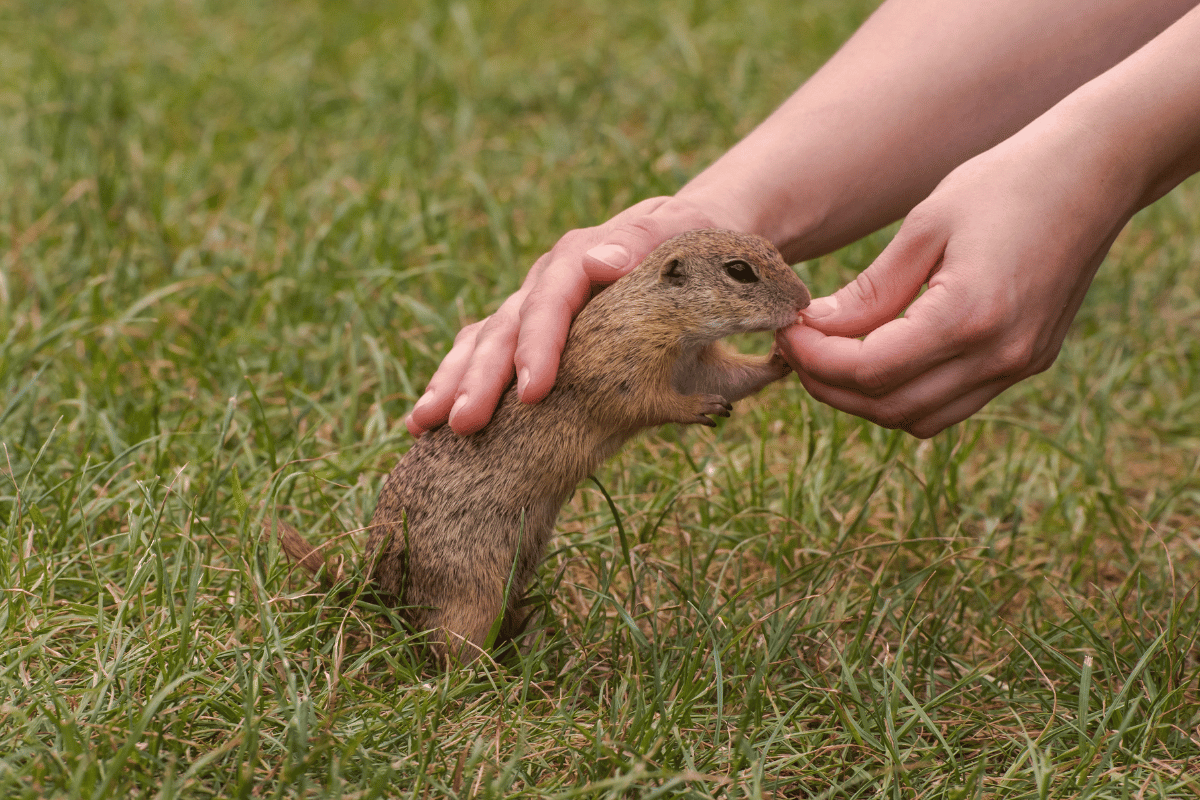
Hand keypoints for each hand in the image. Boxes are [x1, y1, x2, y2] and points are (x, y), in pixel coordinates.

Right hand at [406, 196, 724, 435]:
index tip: (532, 390)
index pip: (553, 296)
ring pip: (483, 340)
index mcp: (584, 256)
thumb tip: (602, 262)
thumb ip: (648, 242)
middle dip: (482, 376)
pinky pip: (482, 354)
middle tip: (466, 423)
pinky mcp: (527, 331)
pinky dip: (454, 383)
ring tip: (425, 425)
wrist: (690, 243)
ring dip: (453, 382)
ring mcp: (532, 305)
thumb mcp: (686, 236)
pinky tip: (424, 423)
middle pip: (507, 323)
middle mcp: (548, 279)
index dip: (539, 342)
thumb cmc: (698, 251)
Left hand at [776, 119, 1136, 437]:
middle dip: (828, 385)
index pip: (867, 371)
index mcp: (970, 316)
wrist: (1097, 171)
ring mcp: (1018, 365)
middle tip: (797, 345)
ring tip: (830, 354)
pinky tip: (879, 354)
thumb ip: (870, 290)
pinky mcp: (1027, 362)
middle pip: (888, 407)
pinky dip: (905, 392)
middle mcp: (999, 355)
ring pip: (918, 418)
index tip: (786, 327)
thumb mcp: (926, 225)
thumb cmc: (1006, 181)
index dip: (813, 358)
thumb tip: (815, 328)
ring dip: (864, 398)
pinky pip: (951, 404)